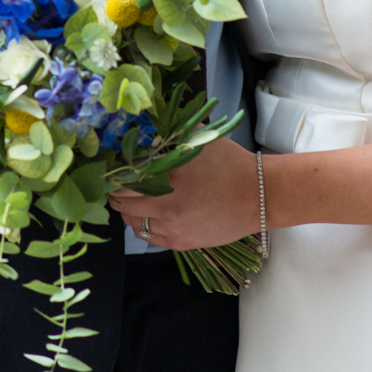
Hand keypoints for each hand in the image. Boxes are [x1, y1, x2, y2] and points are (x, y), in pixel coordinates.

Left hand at [107, 137, 260, 249]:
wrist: (260, 197)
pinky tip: (149, 214)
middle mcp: (167, 207)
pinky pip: (150, 237)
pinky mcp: (182, 243)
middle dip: (116, 193)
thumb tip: (142, 128)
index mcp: (169, 178)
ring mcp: (173, 229)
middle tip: (117, 184)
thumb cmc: (230, 164)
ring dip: (128, 211)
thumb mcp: (199, 139)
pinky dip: (144, 226)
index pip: (122, 181)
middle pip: (123, 204)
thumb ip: (170, 133)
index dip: (113, 175)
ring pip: (134, 224)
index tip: (111, 169)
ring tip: (133, 199)